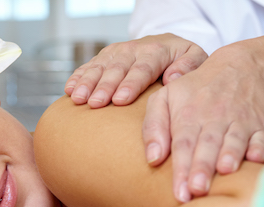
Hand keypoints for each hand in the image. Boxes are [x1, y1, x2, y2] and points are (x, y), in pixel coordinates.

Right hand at [64, 34, 207, 107]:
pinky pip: (88, 66)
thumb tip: (173, 78)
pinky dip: (77, 77)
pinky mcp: (104, 58)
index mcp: (157, 51)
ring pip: (99, 67)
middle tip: (96, 103)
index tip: (121, 100)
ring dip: (87, 83)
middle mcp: (133, 49)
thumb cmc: (182, 60)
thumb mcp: (195, 58)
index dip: (130, 84)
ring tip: (78, 98)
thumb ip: (189, 66)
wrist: (167, 46)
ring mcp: (116, 53)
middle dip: (105, 86)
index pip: (142, 68)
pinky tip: (68, 89)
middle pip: (117, 69)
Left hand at [143, 44, 263, 200]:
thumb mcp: (165, 98)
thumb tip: (152, 159)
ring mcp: (240, 121)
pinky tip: (256, 158)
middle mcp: (214, 118)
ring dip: (230, 156)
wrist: (241, 67)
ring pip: (234, 140)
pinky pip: (263, 137)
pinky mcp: (262, 125)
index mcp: (188, 115)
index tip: (179, 192)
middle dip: (202, 167)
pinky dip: (260, 147)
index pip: (183, 144)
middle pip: (207, 145)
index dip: (181, 168)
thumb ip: (153, 127)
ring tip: (224, 171)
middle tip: (197, 189)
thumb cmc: (194, 91)